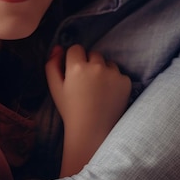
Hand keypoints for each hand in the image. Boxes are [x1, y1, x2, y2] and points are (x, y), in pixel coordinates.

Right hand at [46, 44, 131, 174]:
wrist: (92, 132)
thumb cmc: (71, 110)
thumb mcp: (55, 88)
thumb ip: (52, 65)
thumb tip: (58, 47)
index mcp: (77, 67)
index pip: (76, 48)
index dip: (74, 61)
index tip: (75, 74)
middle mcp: (96, 66)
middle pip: (93, 54)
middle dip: (90, 64)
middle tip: (86, 84)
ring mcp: (113, 74)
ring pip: (107, 63)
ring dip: (103, 71)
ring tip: (98, 91)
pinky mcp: (126, 82)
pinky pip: (119, 74)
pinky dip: (115, 82)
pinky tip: (109, 96)